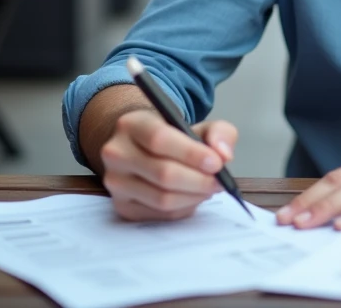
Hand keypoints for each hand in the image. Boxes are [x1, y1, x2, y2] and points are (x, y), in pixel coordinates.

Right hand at [100, 111, 237, 221]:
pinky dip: (184, 208)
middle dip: (199, 180)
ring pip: (162, 198)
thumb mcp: (198, 126)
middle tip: (219, 181)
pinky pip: (160, 214)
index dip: (191, 153)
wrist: (145, 151)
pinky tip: (193, 196)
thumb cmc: (174, 138)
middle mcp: (116, 153)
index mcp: (131, 124)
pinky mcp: (122, 207)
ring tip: (209, 188)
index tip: (217, 163)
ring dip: (194, 196)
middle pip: (162, 173)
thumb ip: (219, 133)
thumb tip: (223, 154)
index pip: (159, 139)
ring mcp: (116, 182)